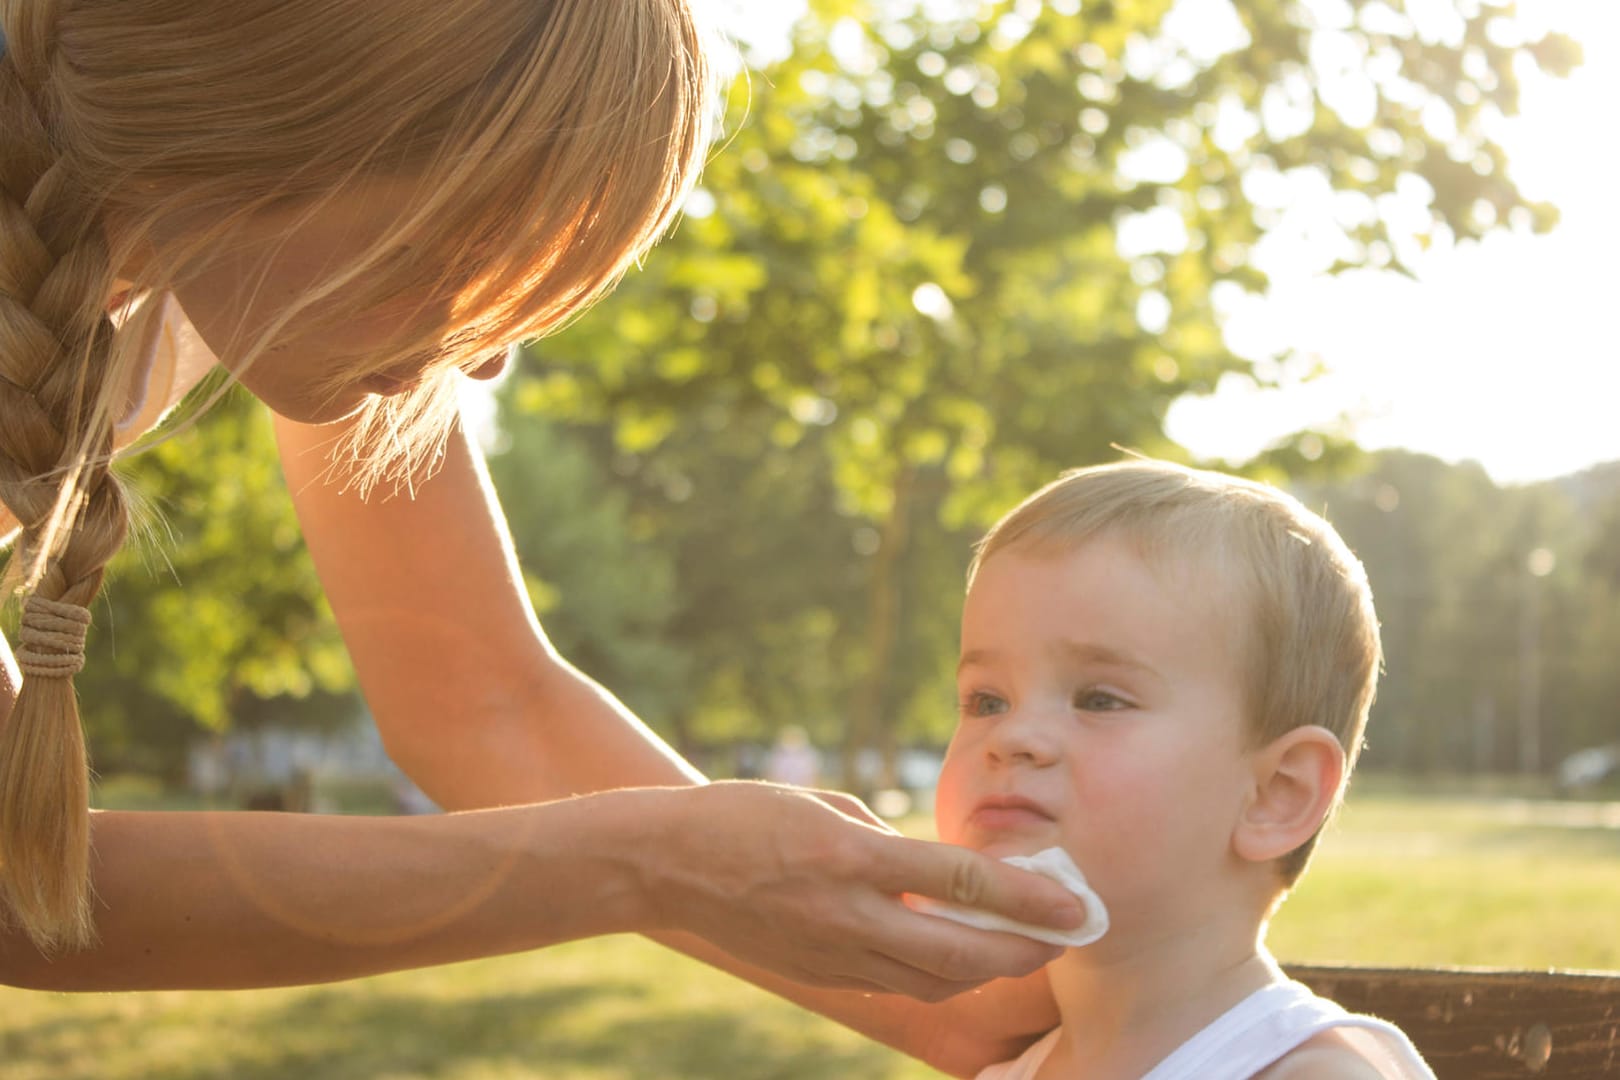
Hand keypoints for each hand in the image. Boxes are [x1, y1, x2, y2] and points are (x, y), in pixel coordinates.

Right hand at [645, 781, 1085, 1000]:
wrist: (666, 865)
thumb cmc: (743, 815)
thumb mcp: (823, 804)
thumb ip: (886, 839)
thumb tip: (938, 867)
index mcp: (853, 854)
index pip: (961, 882)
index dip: (1027, 895)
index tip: (1073, 901)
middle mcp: (849, 911)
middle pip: (961, 952)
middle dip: (1024, 950)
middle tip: (1065, 937)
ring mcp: (833, 951)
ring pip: (933, 981)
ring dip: (986, 968)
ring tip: (1021, 948)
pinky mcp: (820, 974)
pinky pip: (894, 982)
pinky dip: (935, 973)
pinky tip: (955, 954)